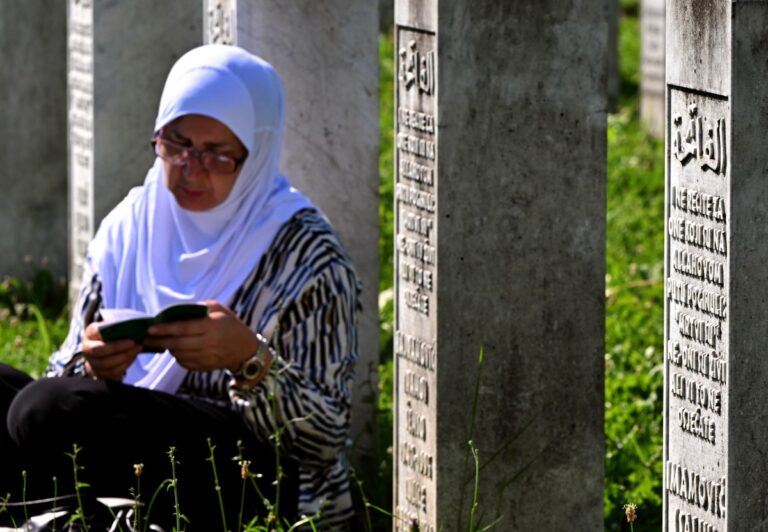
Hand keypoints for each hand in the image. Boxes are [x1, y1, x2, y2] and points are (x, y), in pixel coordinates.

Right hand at [81, 322, 142, 380]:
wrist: (106, 353)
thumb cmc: (113, 337)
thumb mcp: (115, 328)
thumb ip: (121, 326)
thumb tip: (134, 324)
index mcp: (90, 334)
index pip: (95, 331)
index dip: (110, 332)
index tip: (123, 330)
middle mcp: (87, 349)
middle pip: (98, 350)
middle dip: (117, 347)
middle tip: (134, 343)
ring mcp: (92, 363)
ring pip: (106, 363)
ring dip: (124, 356)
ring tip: (137, 349)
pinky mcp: (99, 374)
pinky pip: (112, 372)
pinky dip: (125, 365)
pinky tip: (133, 357)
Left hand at [143, 300, 259, 372]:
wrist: (246, 349)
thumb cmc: (231, 325)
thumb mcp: (220, 309)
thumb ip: (200, 307)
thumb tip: (177, 311)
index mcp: (212, 326)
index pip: (184, 328)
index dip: (165, 329)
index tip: (150, 329)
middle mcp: (209, 343)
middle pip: (178, 344)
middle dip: (159, 341)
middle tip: (145, 339)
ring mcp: (208, 357)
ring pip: (180, 355)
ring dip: (168, 349)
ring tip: (161, 343)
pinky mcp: (206, 367)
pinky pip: (185, 363)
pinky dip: (177, 357)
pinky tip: (176, 350)